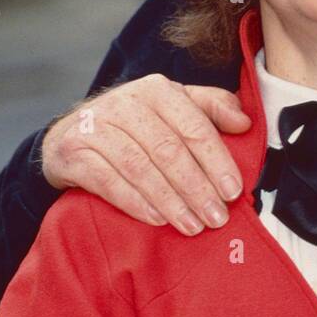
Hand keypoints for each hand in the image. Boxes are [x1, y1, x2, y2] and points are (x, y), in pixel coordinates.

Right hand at [41, 75, 250, 232]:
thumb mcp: (174, 106)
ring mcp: (96, 126)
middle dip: (197, 188)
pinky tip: (157, 220)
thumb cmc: (136, 124)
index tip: (234, 191)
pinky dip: (135, 203)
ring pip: (140, 168)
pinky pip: (108, 181)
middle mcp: (126, 103)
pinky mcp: (74, 152)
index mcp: (158, 90)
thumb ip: (211, 108)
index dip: (217, 161)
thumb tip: (244, 122)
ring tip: (193, 226)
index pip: (194, 126)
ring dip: (171, 201)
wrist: (72, 134)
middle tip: (217, 217)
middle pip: (168, 150)